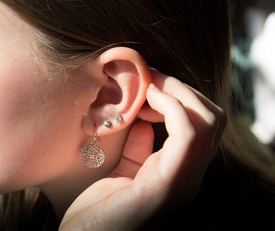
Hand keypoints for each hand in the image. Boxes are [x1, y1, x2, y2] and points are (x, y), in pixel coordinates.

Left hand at [59, 71, 226, 230]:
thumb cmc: (98, 212)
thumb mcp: (121, 172)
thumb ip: (137, 149)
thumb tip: (145, 121)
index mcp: (177, 172)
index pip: (200, 123)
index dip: (178, 96)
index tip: (149, 83)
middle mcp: (188, 176)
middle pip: (211, 117)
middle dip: (181, 88)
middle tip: (151, 77)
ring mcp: (182, 181)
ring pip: (207, 121)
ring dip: (177, 93)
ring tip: (149, 84)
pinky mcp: (168, 185)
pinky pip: (188, 134)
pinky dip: (171, 108)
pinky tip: (146, 101)